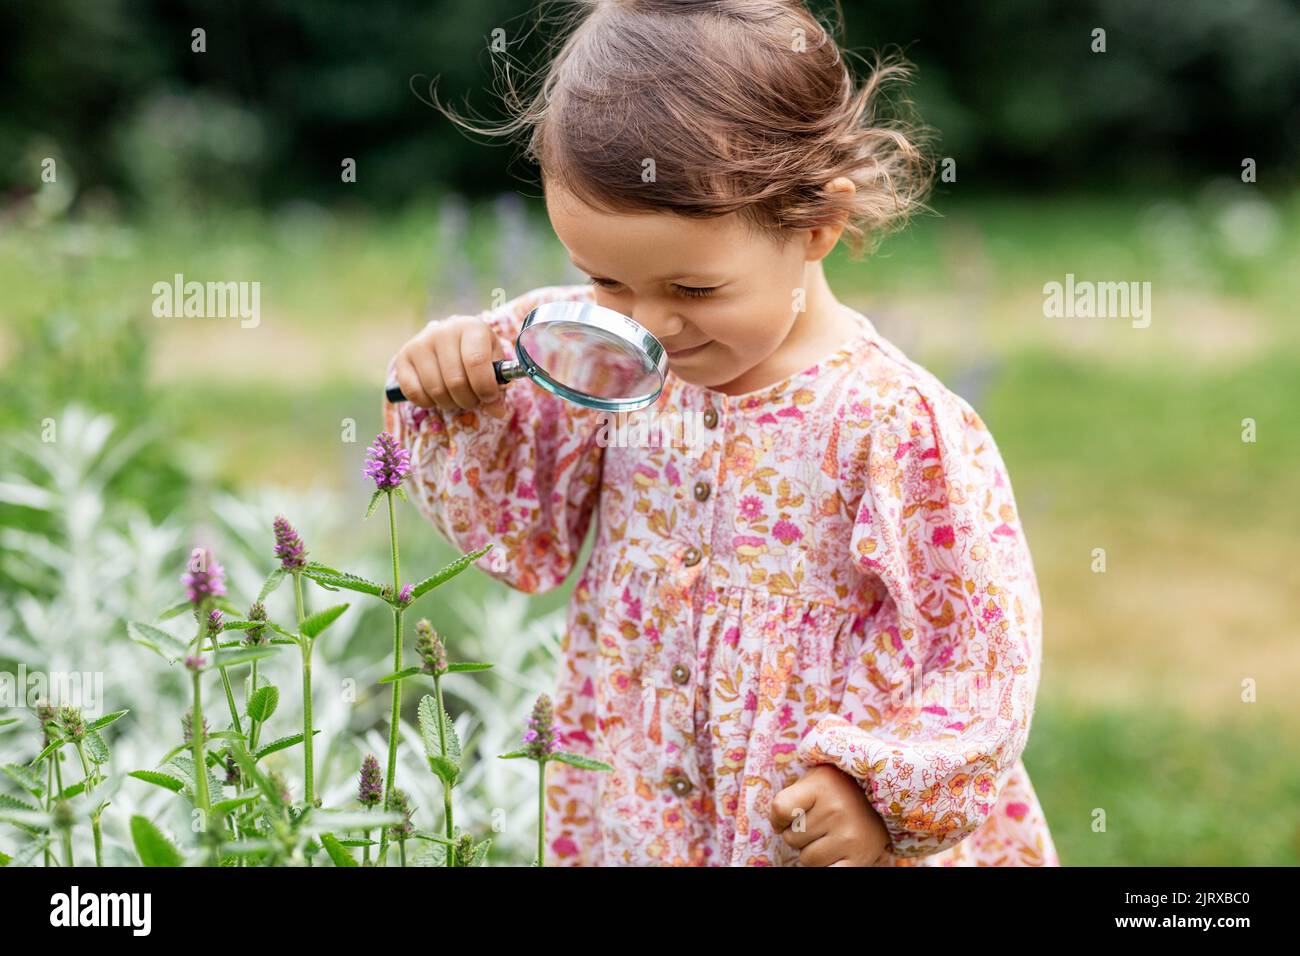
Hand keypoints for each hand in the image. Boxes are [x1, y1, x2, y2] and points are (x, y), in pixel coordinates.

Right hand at [392, 315, 510, 418]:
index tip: (489, 398)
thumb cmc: (477, 354)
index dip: (485, 388)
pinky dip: (429, 403)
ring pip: (436, 390)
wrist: (450, 340)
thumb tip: (498, 411)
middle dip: (468, 400)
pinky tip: (437, 395)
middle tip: (473, 399)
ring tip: (457, 396)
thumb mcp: (493, 364)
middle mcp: (443, 331)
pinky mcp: (403, 357)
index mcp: (470, 327)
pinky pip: (415, 393)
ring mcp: (420, 343)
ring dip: (450, 403)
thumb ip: (498, 388)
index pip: (476, 362)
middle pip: (456, 381)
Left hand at [770, 763, 889, 865]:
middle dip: (799, 835)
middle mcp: (836, 810)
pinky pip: (826, 873)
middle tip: (818, 824)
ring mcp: (849, 836)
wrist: (880, 802)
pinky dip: (825, 866)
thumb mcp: (814, 780)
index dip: (778, 818)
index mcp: (821, 786)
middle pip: (791, 838)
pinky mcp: (859, 859)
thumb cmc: (837, 792)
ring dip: (812, 852)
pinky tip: (833, 854)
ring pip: (807, 859)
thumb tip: (777, 827)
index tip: (788, 817)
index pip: (780, 809)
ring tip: (829, 837)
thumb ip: (790, 798)